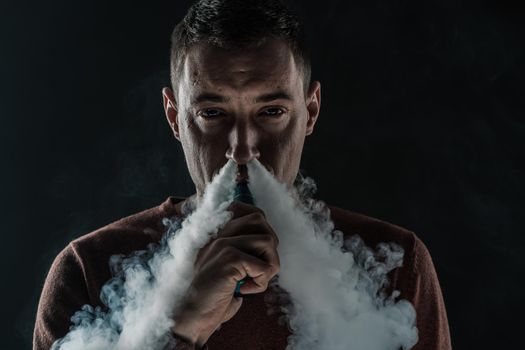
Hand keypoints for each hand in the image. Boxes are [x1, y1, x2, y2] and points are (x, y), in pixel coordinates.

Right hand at [171, 201, 279, 347]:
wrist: (188, 318)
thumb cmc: (210, 298)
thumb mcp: (224, 268)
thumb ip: (241, 251)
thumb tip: (269, 243)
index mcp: (217, 233)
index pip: (251, 212)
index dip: (263, 229)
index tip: (257, 254)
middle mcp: (219, 234)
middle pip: (261, 220)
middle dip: (268, 247)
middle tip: (257, 270)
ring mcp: (223, 244)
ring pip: (268, 240)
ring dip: (269, 266)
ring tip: (252, 281)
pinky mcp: (230, 259)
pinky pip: (264, 266)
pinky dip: (261, 283)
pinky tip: (243, 290)